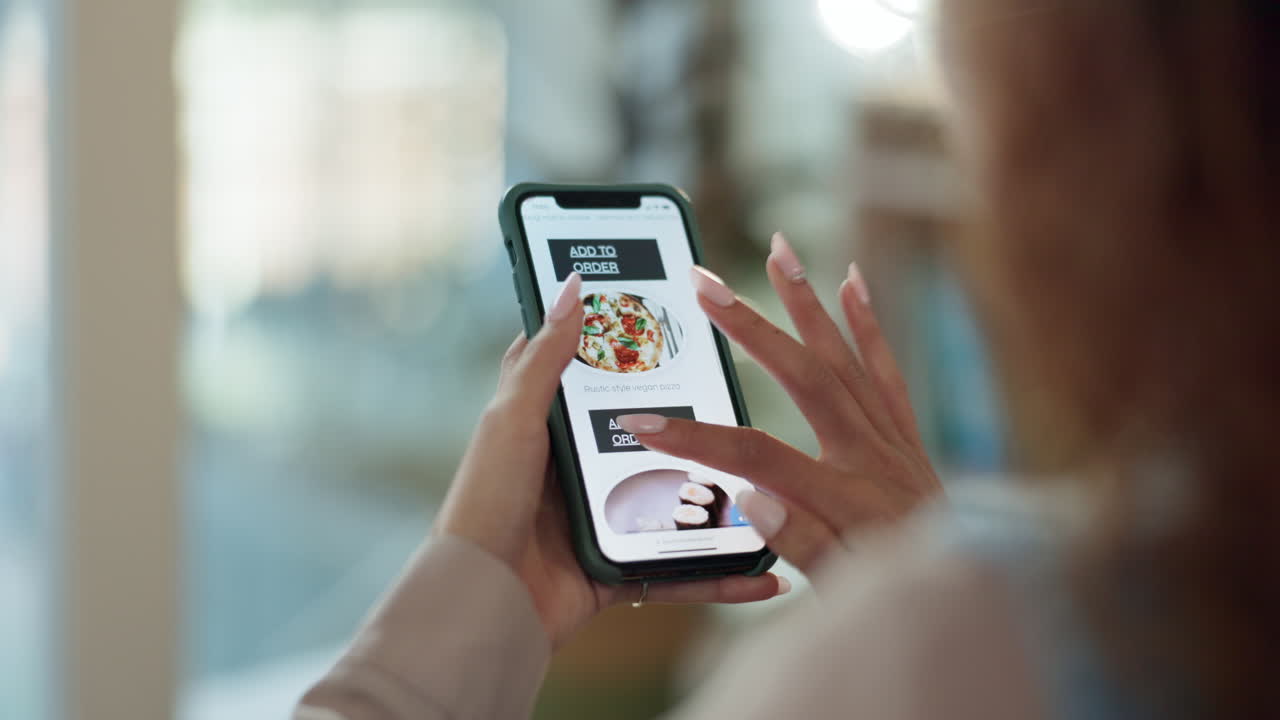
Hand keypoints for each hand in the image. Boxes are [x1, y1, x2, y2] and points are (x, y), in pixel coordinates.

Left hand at [434, 272, 789, 649]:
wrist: (483, 602)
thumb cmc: (486, 501)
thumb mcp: (514, 418)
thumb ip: (546, 357)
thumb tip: (573, 285)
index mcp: (553, 427)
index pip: (596, 373)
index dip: (630, 343)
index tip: (675, 314)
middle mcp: (582, 469)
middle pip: (654, 438)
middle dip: (701, 425)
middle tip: (754, 396)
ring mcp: (606, 519)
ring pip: (681, 504)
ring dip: (727, 502)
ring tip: (778, 483)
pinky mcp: (621, 568)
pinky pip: (682, 572)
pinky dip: (722, 577)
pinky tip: (764, 575)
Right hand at [617, 233, 941, 574]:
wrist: (976, 593)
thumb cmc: (900, 593)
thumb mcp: (846, 589)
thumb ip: (803, 545)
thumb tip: (750, 498)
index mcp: (846, 499)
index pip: (758, 460)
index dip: (699, 439)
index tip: (645, 423)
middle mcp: (871, 456)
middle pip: (804, 378)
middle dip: (750, 327)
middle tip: (706, 282)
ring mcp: (891, 440)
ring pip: (845, 357)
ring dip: (807, 301)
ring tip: (779, 249)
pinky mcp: (905, 436)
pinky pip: (886, 370)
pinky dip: (869, 323)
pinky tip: (852, 281)